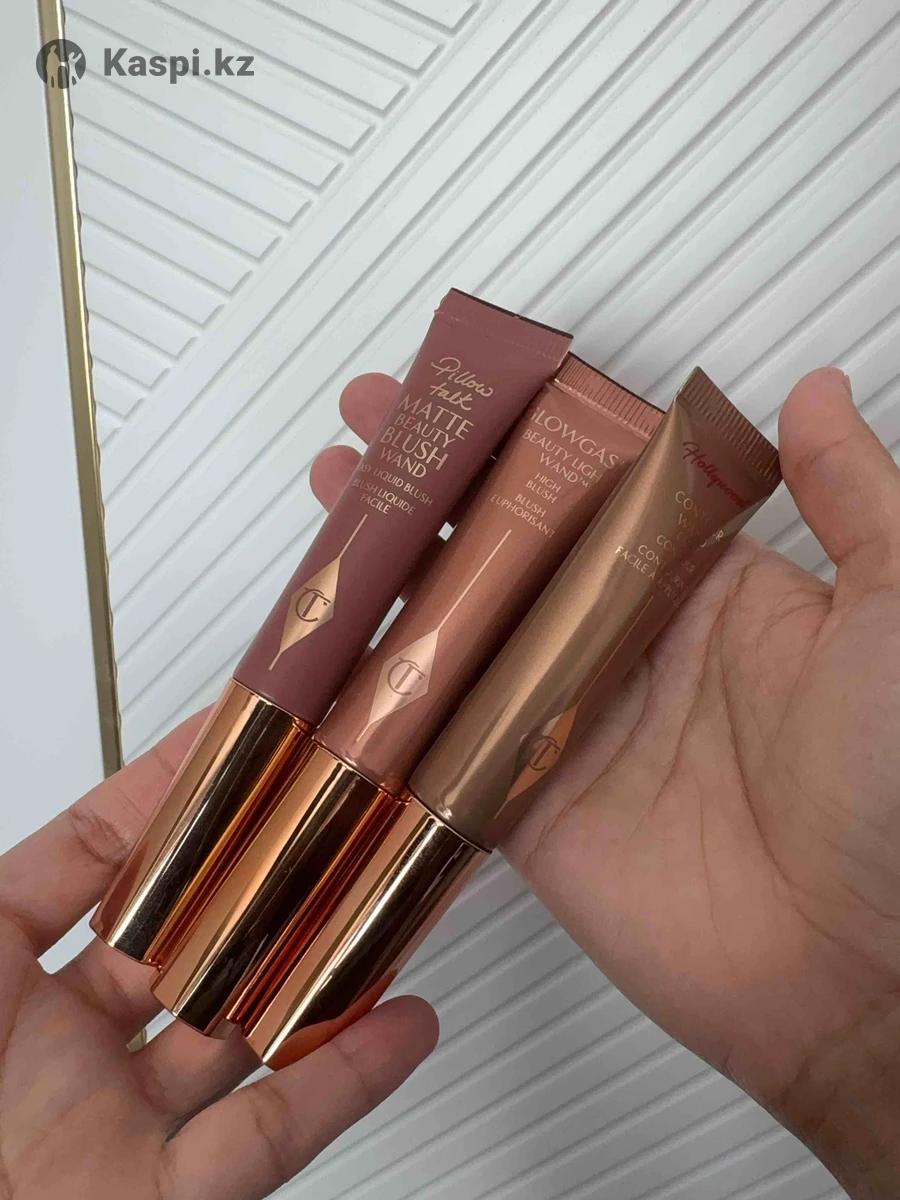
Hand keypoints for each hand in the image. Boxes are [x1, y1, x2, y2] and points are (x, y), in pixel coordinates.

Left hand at [0, 717, 436, 1198]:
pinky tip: (401, 1026)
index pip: (105, 859)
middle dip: (268, 877)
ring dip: (323, 966)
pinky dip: (346, 1081)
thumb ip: (28, 879)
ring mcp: (115, 1126)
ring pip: (246, 1028)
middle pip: (194, 938)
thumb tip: (113, 795)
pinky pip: (268, 1137)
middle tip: (333, 816)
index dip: (176, 793)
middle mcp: (61, 1048)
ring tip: (387, 898)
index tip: (244, 738)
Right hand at [314, 368, 899, 1198]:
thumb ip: (853, 497)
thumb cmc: (899, 788)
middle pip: (508, 549)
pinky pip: (443, 743)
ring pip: (460, 632)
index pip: (596, 488)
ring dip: (393, 573)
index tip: (472, 386)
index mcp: (704, 591)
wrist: (859, 966)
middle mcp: (626, 649)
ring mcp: (567, 725)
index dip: (527, 435)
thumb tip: (817, 394)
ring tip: (335, 512)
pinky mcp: (527, 806)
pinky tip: (334, 653)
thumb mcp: (899, 609)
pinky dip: (387, 700)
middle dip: (435, 486)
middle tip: (371, 431)